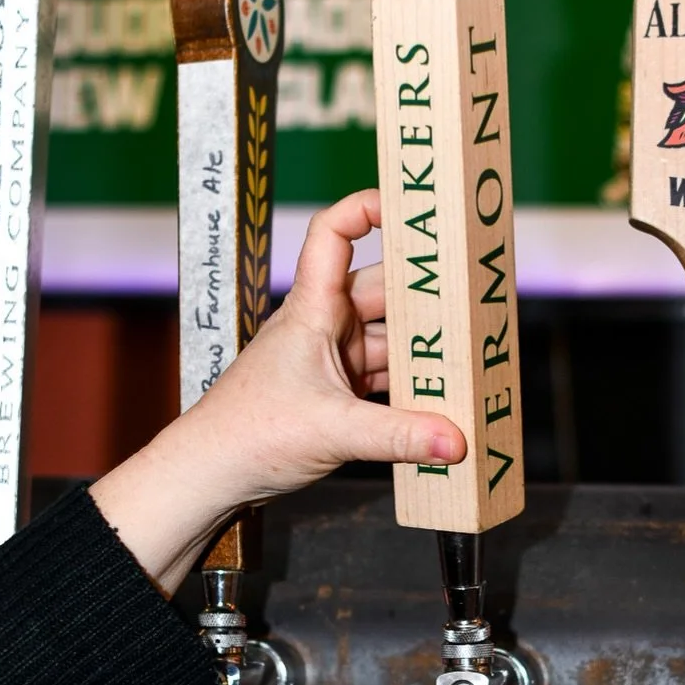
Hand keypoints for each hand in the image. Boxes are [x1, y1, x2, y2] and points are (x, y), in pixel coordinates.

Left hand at [91, 190, 465, 590]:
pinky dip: (412, 386)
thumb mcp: (332, 431)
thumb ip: (398, 436)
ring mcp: (331, 360)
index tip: (411, 209)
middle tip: (472, 294)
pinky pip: (385, 376)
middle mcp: (322, 326)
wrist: (212, 475)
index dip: (367, 210)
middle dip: (425, 295)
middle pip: (383, 291)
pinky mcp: (337, 393)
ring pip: (389, 339)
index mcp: (311, 310)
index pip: (333, 235)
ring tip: (469, 351)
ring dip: (423, 348)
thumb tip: (453, 441)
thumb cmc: (246, 434)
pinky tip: (441, 396)